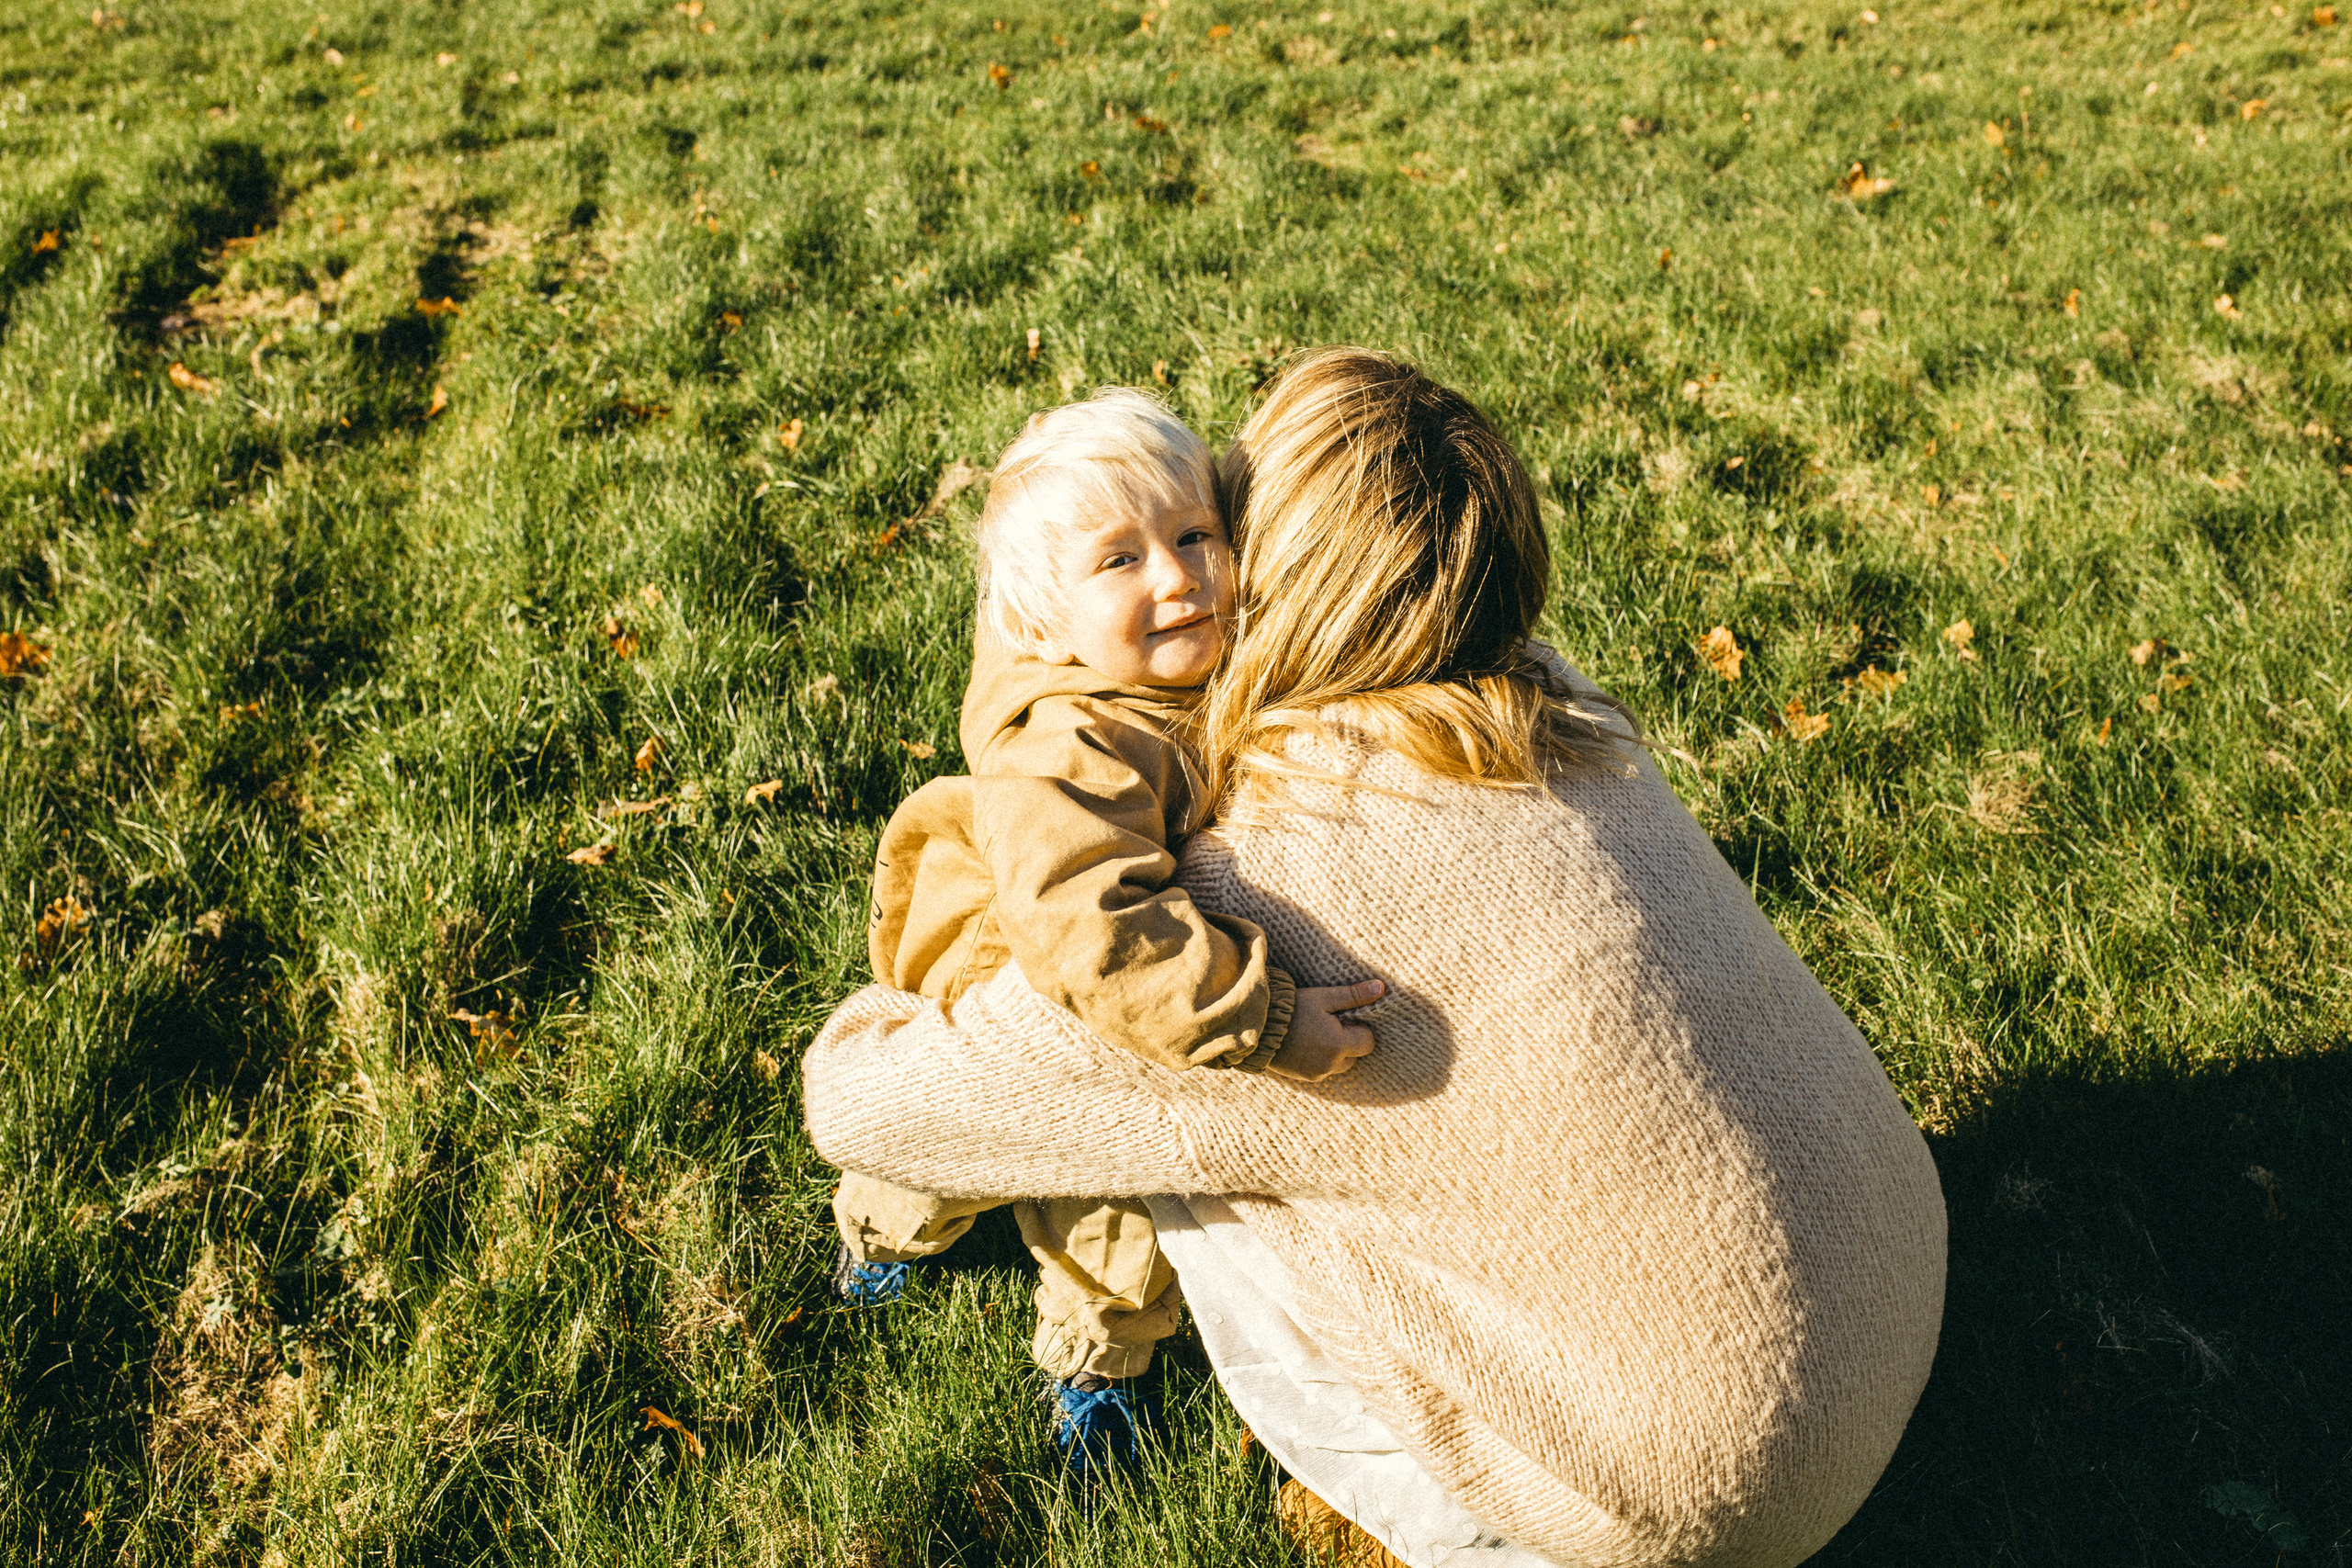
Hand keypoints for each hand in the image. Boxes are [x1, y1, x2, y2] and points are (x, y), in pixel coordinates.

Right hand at [1268, 979, 1383, 1081]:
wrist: (1258, 1027)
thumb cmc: (1293, 1008)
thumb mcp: (1324, 997)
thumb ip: (1353, 995)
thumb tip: (1380, 988)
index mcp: (1338, 1044)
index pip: (1368, 1042)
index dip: (1358, 1028)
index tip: (1341, 1017)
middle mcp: (1330, 1064)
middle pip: (1355, 1055)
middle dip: (1347, 1041)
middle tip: (1327, 1024)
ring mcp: (1317, 1073)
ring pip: (1339, 1064)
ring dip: (1334, 1051)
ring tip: (1315, 1033)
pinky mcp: (1304, 1078)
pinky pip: (1323, 1069)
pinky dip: (1320, 1058)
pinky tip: (1305, 1042)